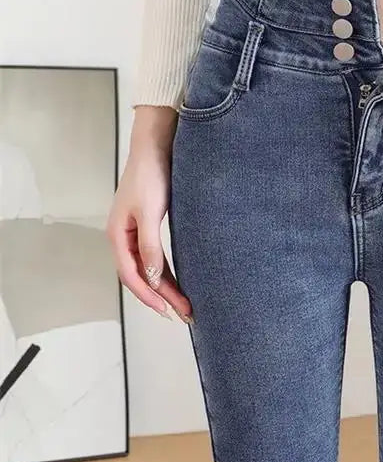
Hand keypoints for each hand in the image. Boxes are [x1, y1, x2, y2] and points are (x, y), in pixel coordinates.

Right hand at [106, 106, 192, 323]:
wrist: (156, 147)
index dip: (149, 296)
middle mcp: (124, 237)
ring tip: (185, 304)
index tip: (168, 311)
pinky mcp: (149, 225)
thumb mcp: (149, 212)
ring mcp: (136, 232)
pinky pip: (155, 256)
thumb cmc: (150, 176)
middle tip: (185, 314)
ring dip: (166, 286)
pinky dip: (166, 270)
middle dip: (162, 296)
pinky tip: (179, 281)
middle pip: (141, 275)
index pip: (131, 275)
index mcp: (118, 236)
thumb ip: (149, 245)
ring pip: (149, 268)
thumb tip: (150, 276)